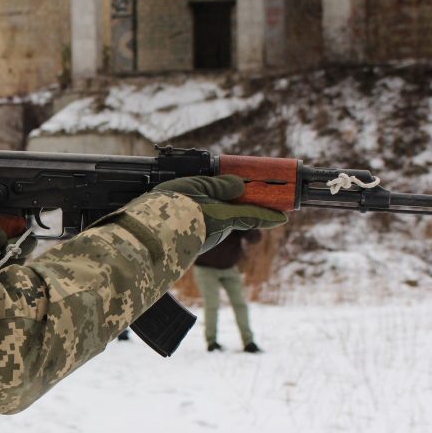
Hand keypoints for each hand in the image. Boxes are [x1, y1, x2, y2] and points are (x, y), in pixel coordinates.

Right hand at [155, 175, 286, 250]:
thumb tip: (238, 186)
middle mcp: (218, 232)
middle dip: (230, 208)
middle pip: (230, 218)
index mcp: (225, 217)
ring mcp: (204, 241)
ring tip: (191, 202)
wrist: (147, 235)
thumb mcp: (196, 186)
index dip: (269, 216)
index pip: (254, 215)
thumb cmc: (172, 208)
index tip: (284, 217)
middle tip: (225, 194)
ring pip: (213, 224)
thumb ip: (219, 185)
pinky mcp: (190, 247)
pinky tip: (182, 215)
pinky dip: (196, 221)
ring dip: (208, 214)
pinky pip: (199, 231)